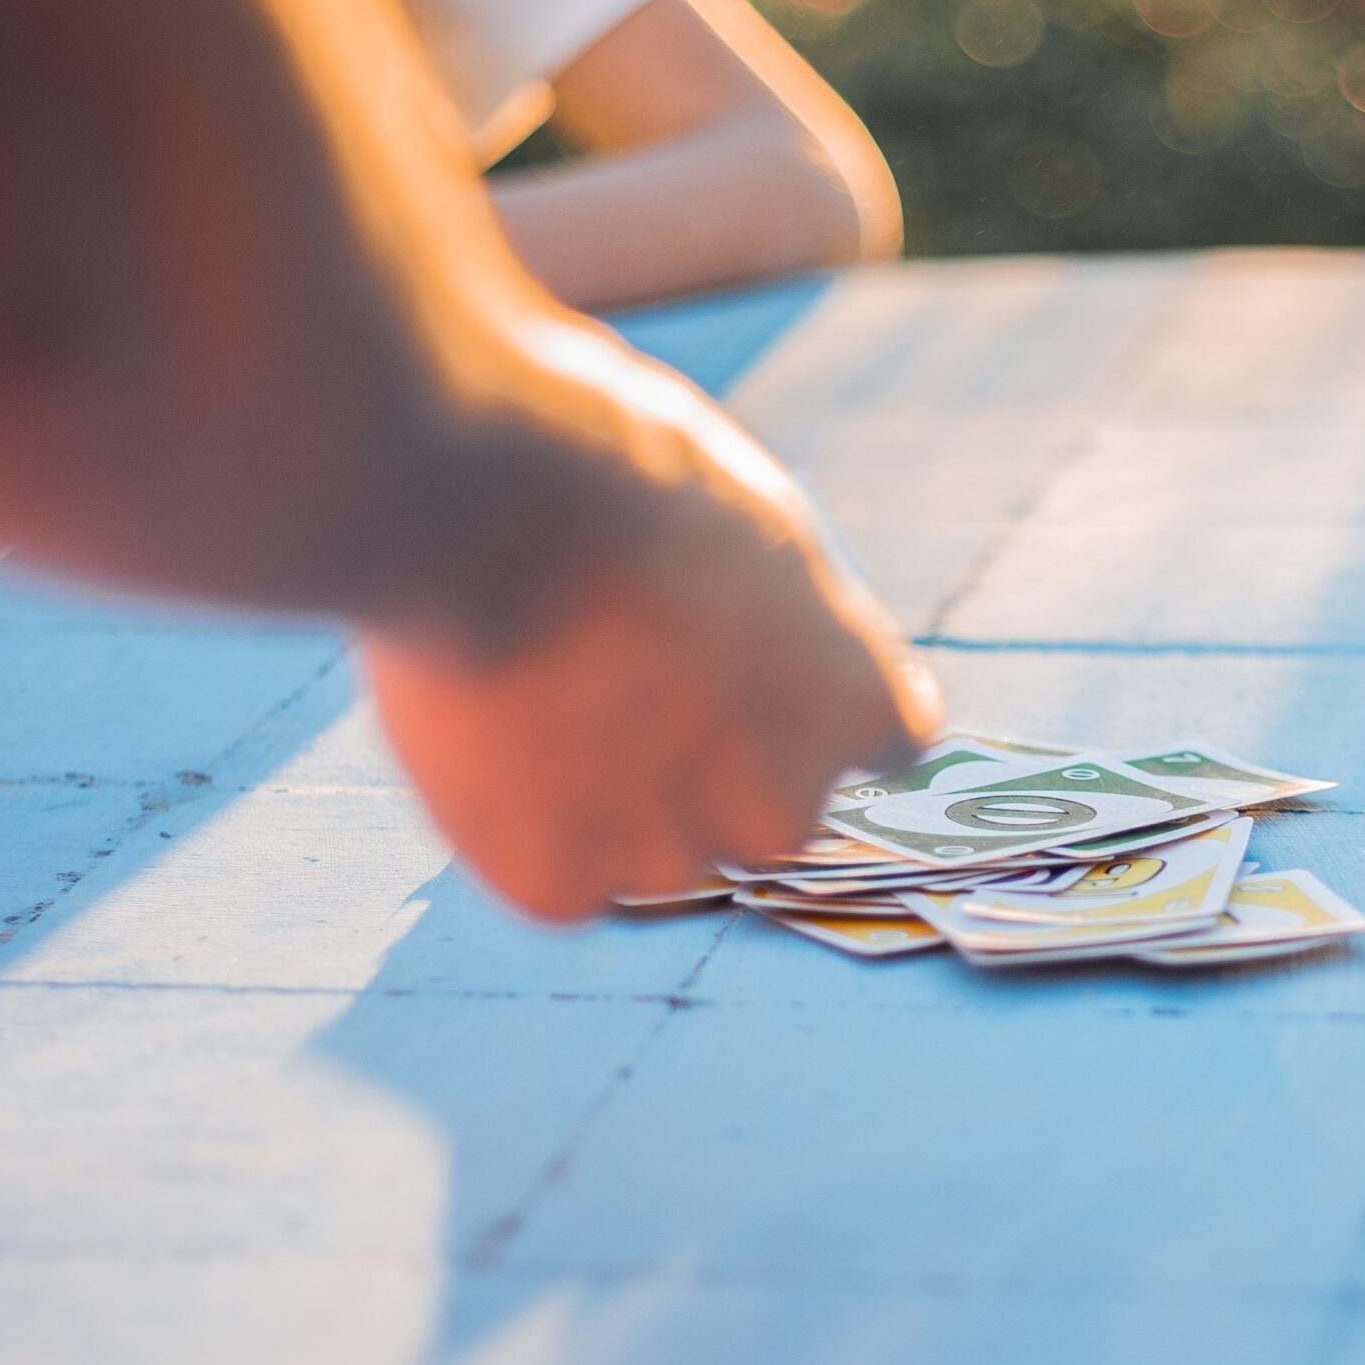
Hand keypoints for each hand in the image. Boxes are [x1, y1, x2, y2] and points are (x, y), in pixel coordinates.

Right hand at [364, 358, 939, 922]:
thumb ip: (785, 624)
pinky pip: (559, 873)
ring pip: (658, 848)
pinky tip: (499, 738)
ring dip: (619, 797)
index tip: (768, 672)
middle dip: (719, 763)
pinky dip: (530, 823)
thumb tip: (765, 653)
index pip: (883, 739)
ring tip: (545, 695)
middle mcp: (785, 804)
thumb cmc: (621, 478)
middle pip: (769, 808)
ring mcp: (670, 856)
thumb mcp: (759, 525)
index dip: (817, 702)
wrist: (482, 510)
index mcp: (859, 705)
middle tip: (632, 680)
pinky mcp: (558, 886)